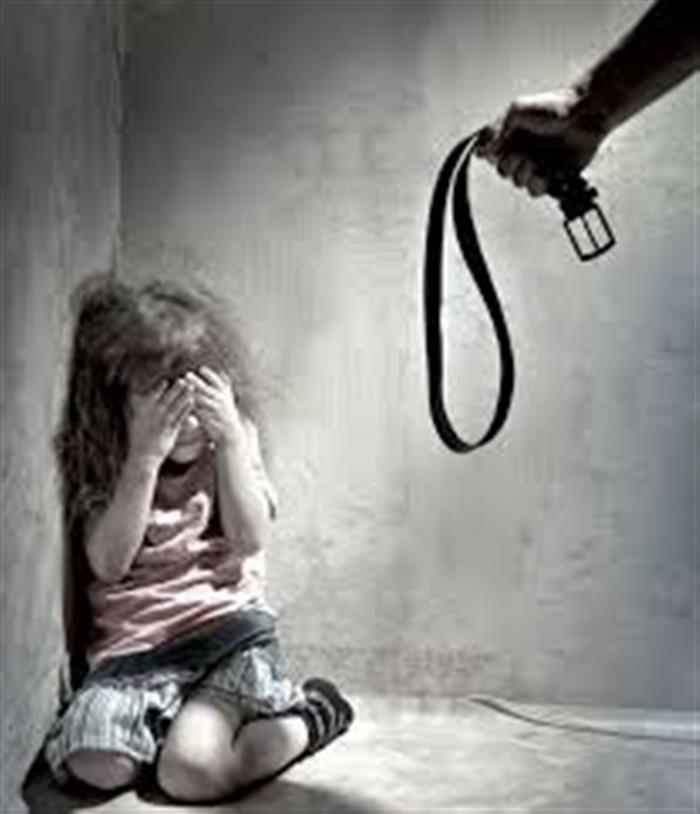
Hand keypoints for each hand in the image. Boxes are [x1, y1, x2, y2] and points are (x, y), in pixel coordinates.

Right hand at [128, 378, 194, 464]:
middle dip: (176, 388)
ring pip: (176, 406)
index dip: (160, 386)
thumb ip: (139, 407)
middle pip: (167, 397)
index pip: (153, 394)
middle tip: (185, 379)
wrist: (143, 456)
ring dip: (184, 396)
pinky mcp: (171, 430)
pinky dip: (187, 409)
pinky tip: (192, 402)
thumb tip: (138, 395)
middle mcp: (153, 414)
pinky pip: (181, 417)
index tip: (166, 379)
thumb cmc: (140, 437)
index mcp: (143, 410)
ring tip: (192, 388)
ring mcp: (163, 422)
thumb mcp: (135, 420)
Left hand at [185, 367, 245, 447]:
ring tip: (182, 388)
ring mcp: (215, 411)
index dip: (210, 375)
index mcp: (225, 394)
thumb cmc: (227, 413)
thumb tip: (222, 372)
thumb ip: (225, 385)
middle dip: (196, 381)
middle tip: (187, 375)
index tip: (201, 368)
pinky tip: (182, 403)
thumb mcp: (229, 398)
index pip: (217, 382)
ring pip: (202, 400)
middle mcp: (221, 401)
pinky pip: (198, 413)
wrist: (231, 433)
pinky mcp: (209, 420)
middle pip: (207, 389)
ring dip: (191, 394)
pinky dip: (191, 408)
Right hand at [476, 87, 608, 196]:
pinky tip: (546, 172)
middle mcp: (522, 152)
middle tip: (523, 152)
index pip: (490, 155)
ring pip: (518, 182)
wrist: (585, 115)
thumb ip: (495, 130)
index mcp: (511, 137)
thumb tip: (480, 151)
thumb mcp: (516, 110)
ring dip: (525, 172)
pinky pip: (535, 191)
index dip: (493, 155)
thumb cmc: (554, 107)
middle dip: (511, 163)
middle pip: (503, 171)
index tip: (499, 149)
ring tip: (537, 160)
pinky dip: (539, 184)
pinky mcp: (551, 177)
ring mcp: (536, 165)